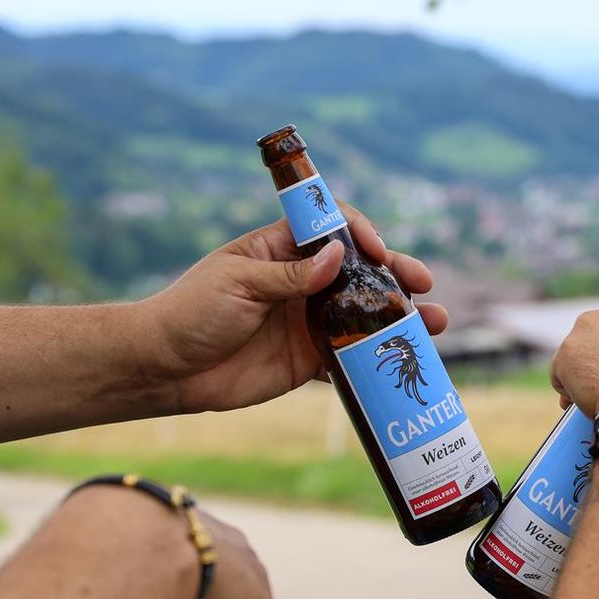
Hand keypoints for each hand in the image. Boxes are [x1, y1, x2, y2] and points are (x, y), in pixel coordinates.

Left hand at [140, 205, 448, 412]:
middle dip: (395, 276)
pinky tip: (400, 360)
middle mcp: (300, 283)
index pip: (332, 230)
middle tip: (423, 284)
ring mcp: (306, 322)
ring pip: (362, 315)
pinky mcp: (306, 361)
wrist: (165, 368)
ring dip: (398, 318)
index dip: (361, 235)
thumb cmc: (191, 311)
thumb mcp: (238, 283)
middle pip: (359, 273)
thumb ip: (290, 274)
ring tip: (433, 323)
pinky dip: (375, 358)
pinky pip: (349, 357)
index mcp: (281, 250)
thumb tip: (340, 256)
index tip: (380, 253)